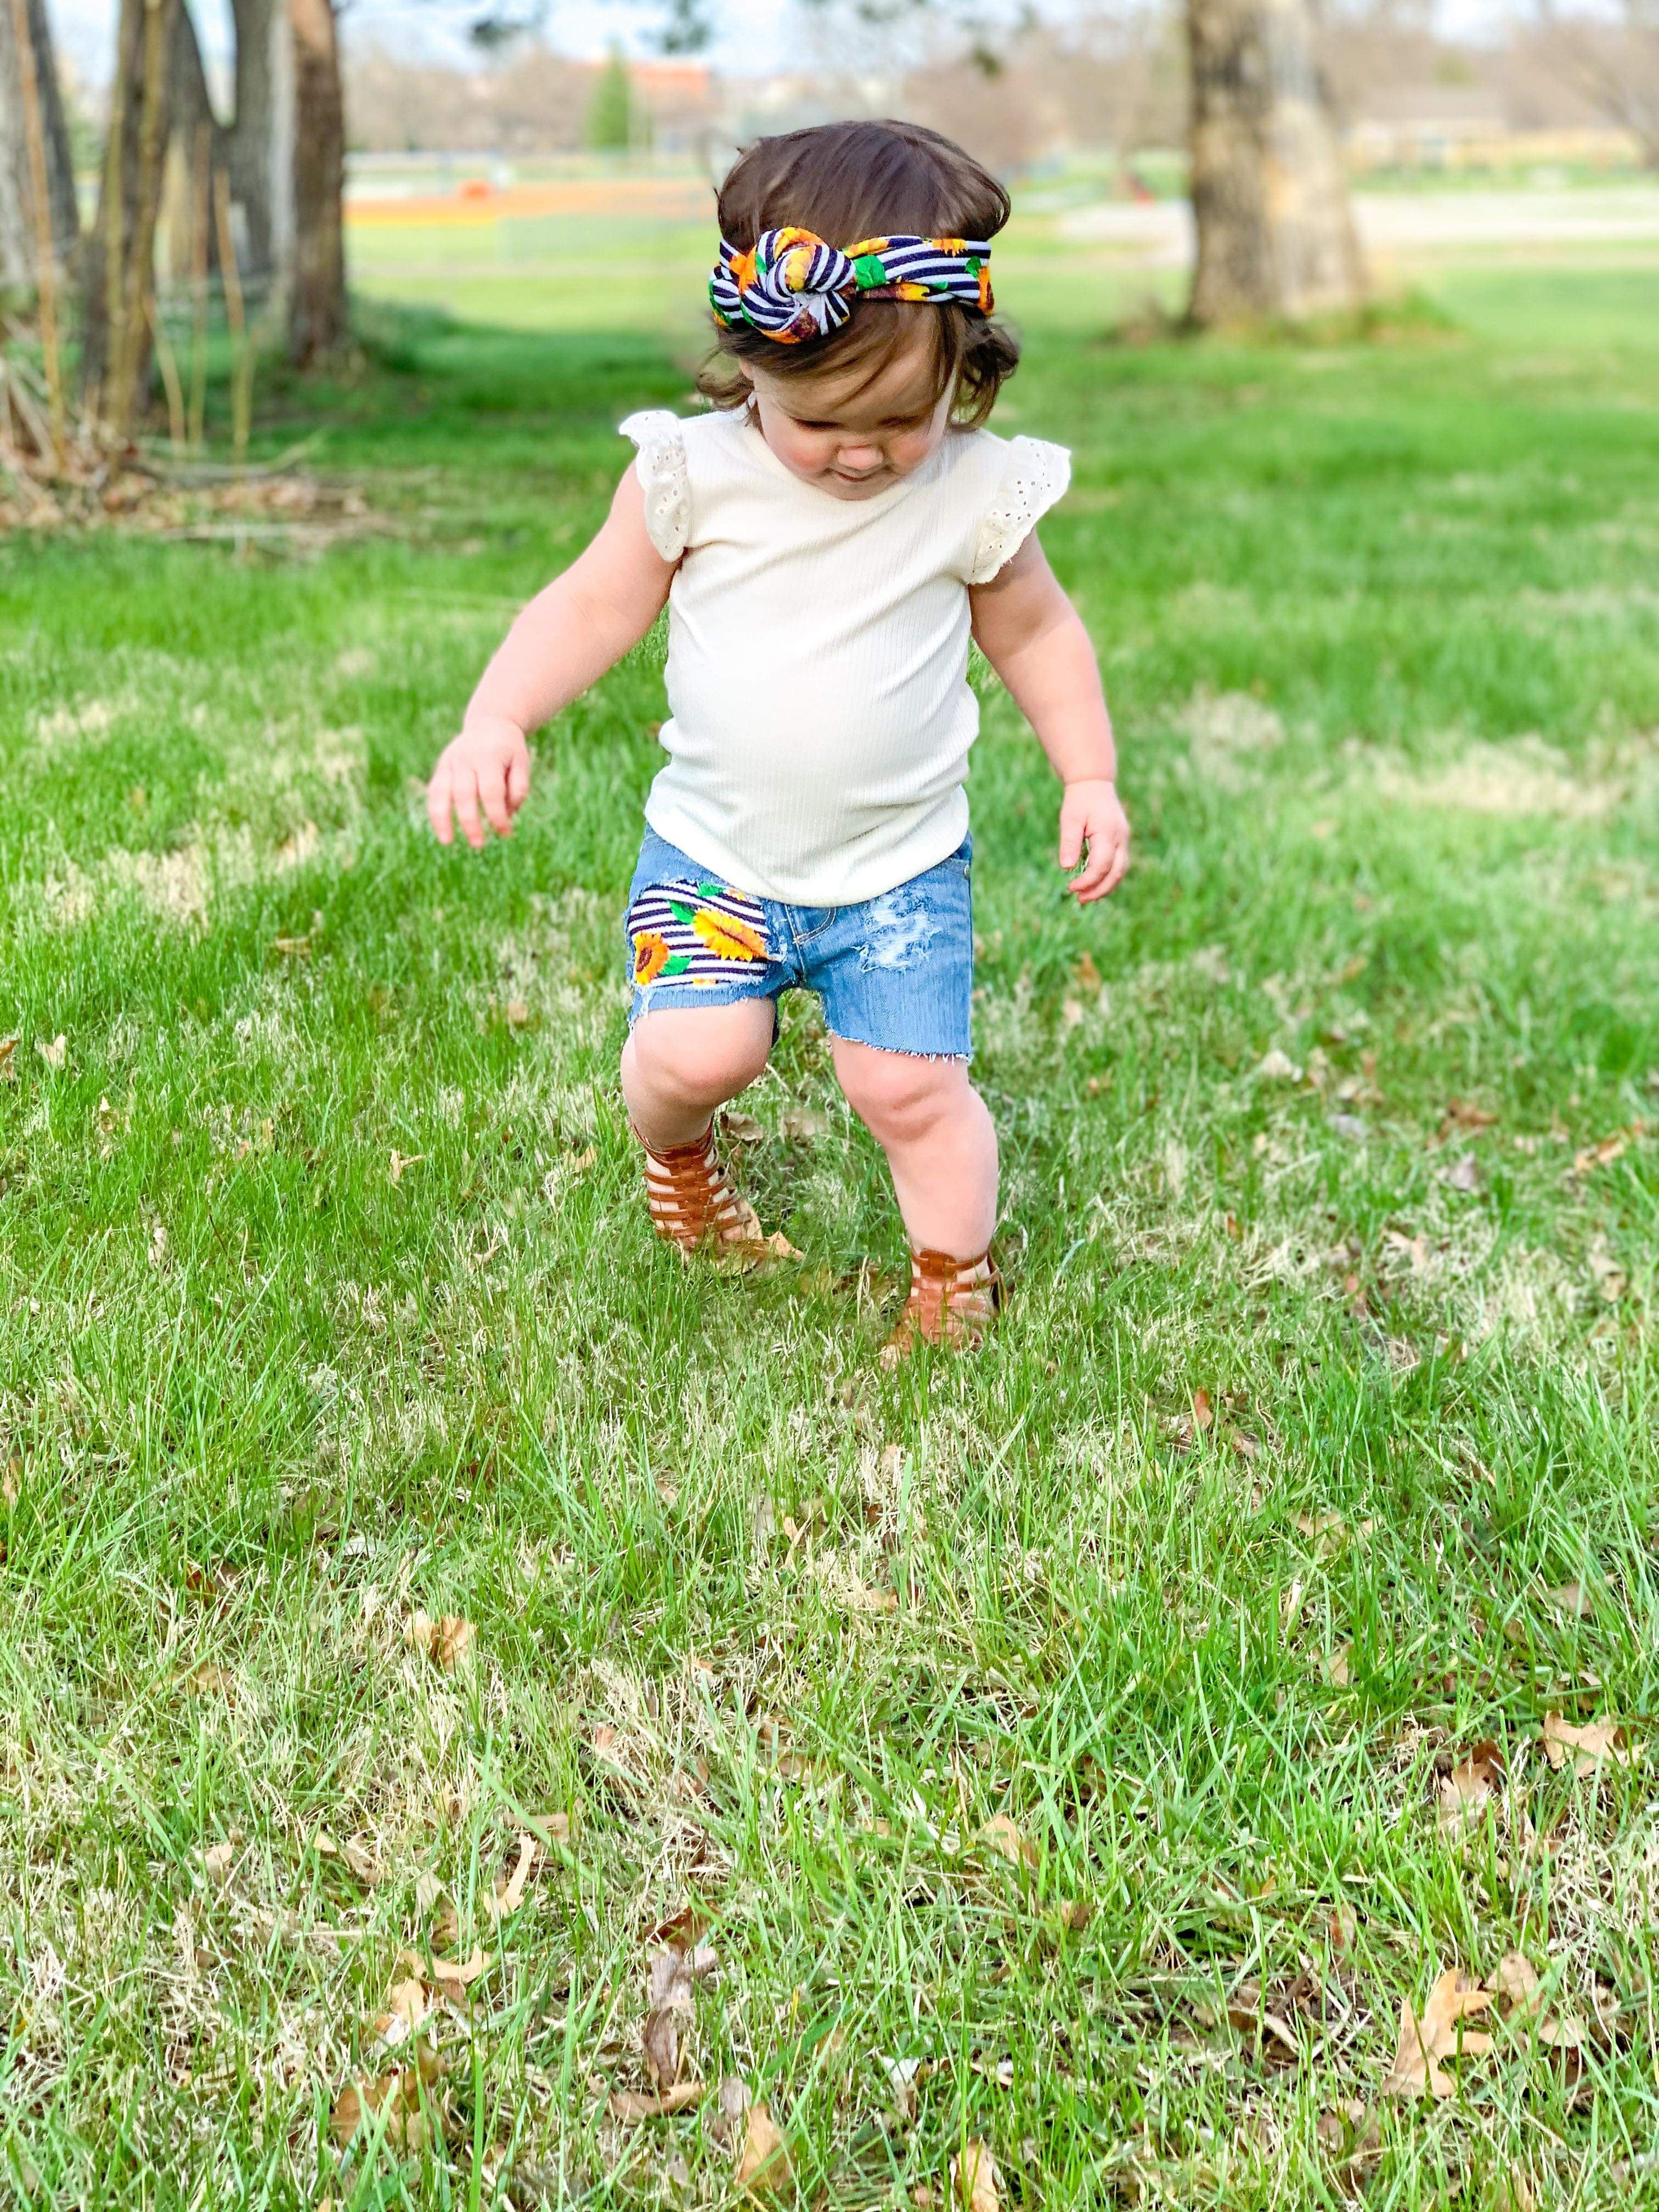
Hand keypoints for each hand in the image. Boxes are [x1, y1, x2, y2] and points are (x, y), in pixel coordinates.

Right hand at [427, 714, 530, 848]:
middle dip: (470, 822)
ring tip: (447, 842)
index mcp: (489, 757)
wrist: (490, 723)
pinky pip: (434, 791)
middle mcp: (465, 759)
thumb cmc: (509, 750)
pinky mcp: (441, 768)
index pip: (491, 791)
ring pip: (440, 792)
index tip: (506, 833)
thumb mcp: (522, 763)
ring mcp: (450, 762)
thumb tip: (507, 814)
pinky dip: (435, 812)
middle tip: (478, 845)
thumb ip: (518, 788)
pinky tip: (442, 831)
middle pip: (464, 794)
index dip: (497, 815)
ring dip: (442, 819)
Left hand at [1058, 778, 1129, 901]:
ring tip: (1085, 897)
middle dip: (1099, 890)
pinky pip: (1119, 866)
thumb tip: (1066, 867)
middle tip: (1080, 900)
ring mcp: (1124, 841)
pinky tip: (1093, 886)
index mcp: (1109, 832)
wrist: (1094, 785)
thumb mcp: (1070, 819)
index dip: (1088, 880)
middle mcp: (1121, 838)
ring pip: (1121, 872)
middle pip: (1116, 873)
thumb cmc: (1079, 801)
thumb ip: (1069, 842)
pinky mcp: (1122, 843)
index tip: (1071, 887)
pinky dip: (1108, 879)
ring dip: (1105, 888)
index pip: (1102, 865)